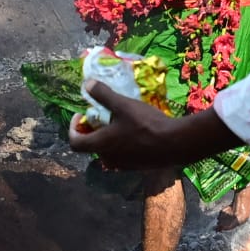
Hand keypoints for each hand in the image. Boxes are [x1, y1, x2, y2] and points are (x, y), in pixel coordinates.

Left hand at [68, 81, 191, 168]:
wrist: (176, 143)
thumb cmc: (146, 124)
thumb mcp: (123, 105)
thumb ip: (103, 95)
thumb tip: (86, 84)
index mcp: (100, 145)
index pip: (75, 142)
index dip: (73, 128)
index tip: (81, 115)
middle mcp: (108, 158)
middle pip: (92, 145)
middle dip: (93, 130)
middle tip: (103, 115)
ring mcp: (123, 165)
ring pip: (108, 150)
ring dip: (108, 137)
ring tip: (121, 122)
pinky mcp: (137, 167)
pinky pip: (122, 154)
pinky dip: (122, 144)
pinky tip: (137, 132)